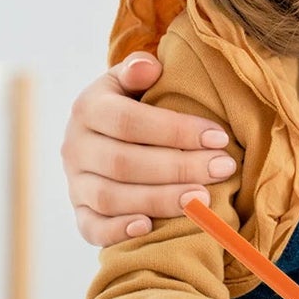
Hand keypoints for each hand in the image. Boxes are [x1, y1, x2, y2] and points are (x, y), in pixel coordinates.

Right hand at [63, 52, 233, 246]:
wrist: (105, 131)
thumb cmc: (135, 101)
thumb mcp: (133, 79)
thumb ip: (139, 70)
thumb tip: (148, 68)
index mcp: (88, 108)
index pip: (129, 121)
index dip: (176, 131)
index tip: (219, 137)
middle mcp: (75, 146)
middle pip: (124, 163)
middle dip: (178, 167)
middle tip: (223, 168)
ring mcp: (75, 182)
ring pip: (110, 198)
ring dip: (159, 200)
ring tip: (203, 198)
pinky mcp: (79, 211)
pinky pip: (91, 227)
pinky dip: (117, 231)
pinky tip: (149, 227)